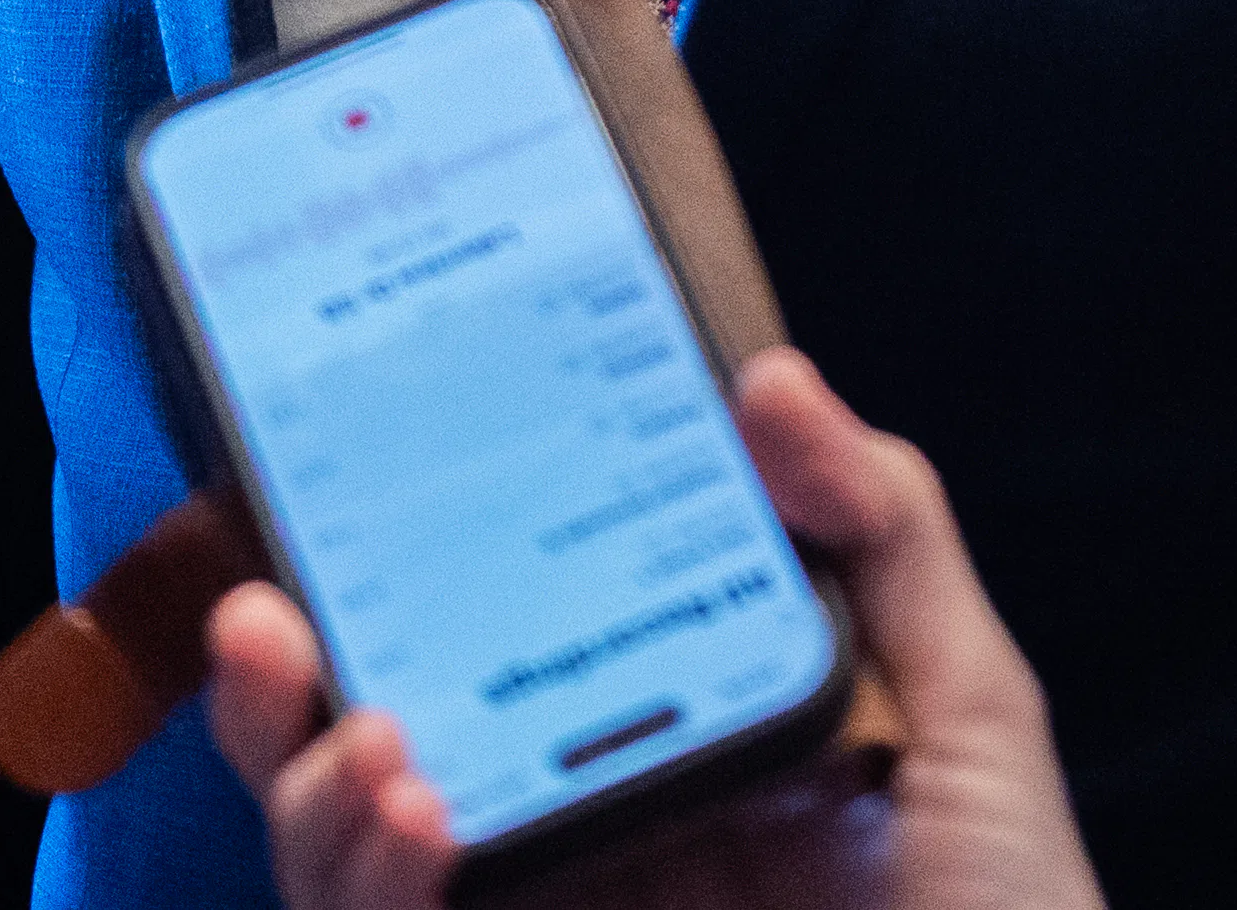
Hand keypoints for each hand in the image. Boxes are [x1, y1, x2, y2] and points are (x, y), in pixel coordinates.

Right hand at [209, 350, 1100, 909]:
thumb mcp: (966, 713)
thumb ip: (884, 536)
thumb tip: (773, 378)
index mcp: (653, 733)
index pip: (486, 632)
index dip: (396, 558)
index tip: (348, 462)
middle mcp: (572, 828)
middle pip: (368, 739)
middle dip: (282, 678)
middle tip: (270, 608)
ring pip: (343, 852)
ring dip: (315, 784)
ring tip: (380, 741)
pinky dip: (367, 881)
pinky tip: (417, 819)